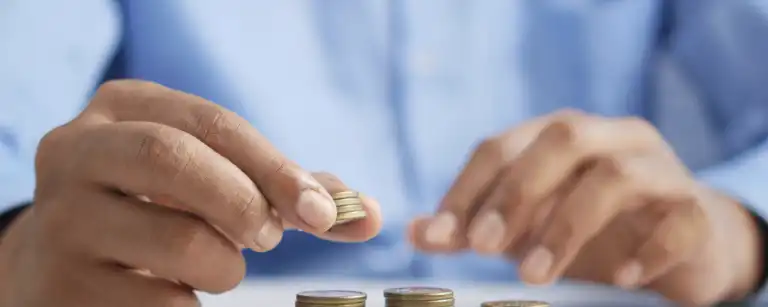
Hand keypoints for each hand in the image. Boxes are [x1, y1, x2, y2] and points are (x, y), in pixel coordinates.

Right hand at [0, 80, 381, 306]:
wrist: (67, 258)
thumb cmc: (160, 208)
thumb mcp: (211, 179)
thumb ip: (286, 191)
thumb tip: (369, 214)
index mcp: (125, 108)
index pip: (212, 123)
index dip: (276, 168)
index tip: (324, 214)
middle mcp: (78, 151)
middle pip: (175, 159)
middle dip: (244, 202)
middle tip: (268, 239)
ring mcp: (62, 218)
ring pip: (177, 240)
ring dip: (224, 266)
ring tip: (217, 267)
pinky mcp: (60, 283)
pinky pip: (157, 301)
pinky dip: (189, 303)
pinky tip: (176, 292)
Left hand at [409, 110, 761, 304]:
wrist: (684, 242)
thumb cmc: (593, 227)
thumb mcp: (527, 225)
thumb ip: (475, 226)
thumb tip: (415, 232)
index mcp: (560, 136)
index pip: (501, 146)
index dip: (466, 188)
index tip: (438, 235)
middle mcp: (610, 138)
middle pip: (562, 138)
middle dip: (516, 192)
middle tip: (483, 247)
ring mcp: (659, 169)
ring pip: (616, 175)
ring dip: (567, 225)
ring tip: (536, 275)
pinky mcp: (696, 209)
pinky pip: (679, 219)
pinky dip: (648, 249)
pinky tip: (622, 278)